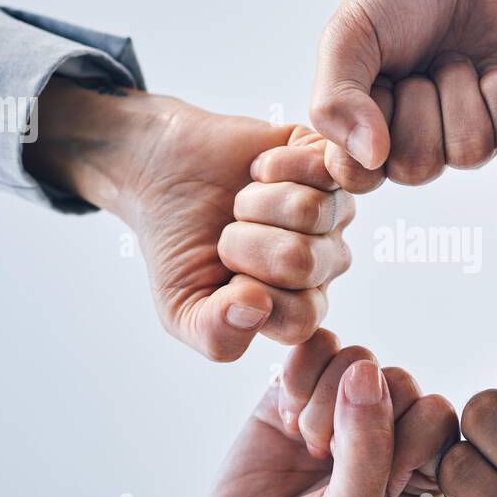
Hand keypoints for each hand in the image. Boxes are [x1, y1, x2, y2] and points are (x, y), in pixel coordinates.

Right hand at [26, 78, 352, 360]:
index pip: (301, 318)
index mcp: (299, 306)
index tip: (225, 278)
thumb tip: (256, 308)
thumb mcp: (181, 309)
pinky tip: (258, 170)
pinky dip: (275, 165)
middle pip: (303, 261)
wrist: (162, 175)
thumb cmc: (179, 246)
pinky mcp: (329, 162)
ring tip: (239, 203)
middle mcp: (325, 262)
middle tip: (227, 233)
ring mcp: (334, 211)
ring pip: (311, 211)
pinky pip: (325, 167)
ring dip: (256, 202)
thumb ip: (217, 334)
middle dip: (245, 243)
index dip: (251, 294)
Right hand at [181, 331, 457, 496]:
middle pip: (396, 379)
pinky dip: (299, 372)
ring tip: (304, 439)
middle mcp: (386, 434)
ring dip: (325, 395)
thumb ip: (367, 449)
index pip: (435, 414)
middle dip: (356, 415)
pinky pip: (313, 348)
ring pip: (355, 357)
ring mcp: (340, 409)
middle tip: (323, 459)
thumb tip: (367, 370)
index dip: (404, 437)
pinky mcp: (295, 393)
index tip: (374, 486)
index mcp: (419, 469)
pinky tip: (285, 413)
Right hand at [309, 0, 496, 190]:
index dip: (365, 140)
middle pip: (418, 168)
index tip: (376, 87)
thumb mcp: (348, 33)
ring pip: (469, 152)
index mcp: (368, 127)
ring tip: (456, 56)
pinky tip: (493, 63)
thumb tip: (370, 159)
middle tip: (422, 63)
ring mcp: (472, 130)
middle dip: (420, 104)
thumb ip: (335, 99)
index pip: (359, 176)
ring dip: (461, 91)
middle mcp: (419, 139)